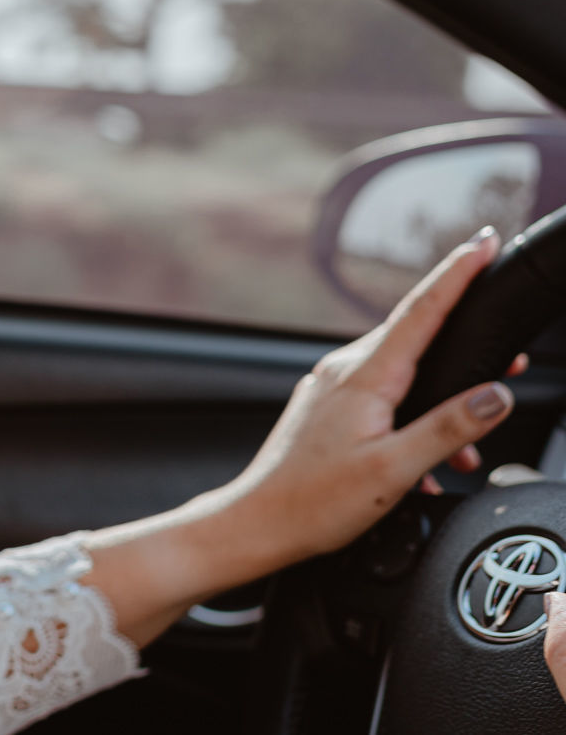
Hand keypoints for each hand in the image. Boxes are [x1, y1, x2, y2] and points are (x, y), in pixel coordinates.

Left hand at [84, 228, 519, 646]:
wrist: (257, 523)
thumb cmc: (316, 503)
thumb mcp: (395, 469)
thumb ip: (448, 428)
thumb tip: (496, 394)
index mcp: (363, 376)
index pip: (421, 309)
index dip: (456, 273)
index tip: (482, 241)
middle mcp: (343, 370)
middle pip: (417, 339)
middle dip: (465, 349)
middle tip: (507, 361)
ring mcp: (331, 387)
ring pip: (402, 377)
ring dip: (439, 406)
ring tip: (461, 455)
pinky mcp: (326, 407)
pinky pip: (382, 398)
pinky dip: (411, 422)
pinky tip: (421, 467)